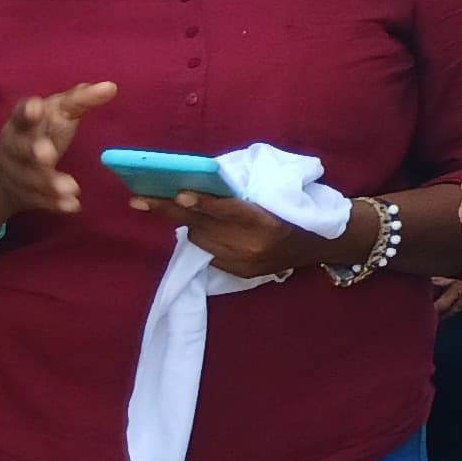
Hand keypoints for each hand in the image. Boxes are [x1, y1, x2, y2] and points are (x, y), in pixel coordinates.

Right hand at [0, 80, 113, 226]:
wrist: (8, 171)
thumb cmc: (42, 132)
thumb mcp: (58, 113)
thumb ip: (80, 100)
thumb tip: (109, 86)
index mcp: (23, 123)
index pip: (22, 115)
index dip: (26, 112)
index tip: (35, 107)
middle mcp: (16, 146)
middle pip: (21, 148)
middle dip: (34, 151)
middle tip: (48, 155)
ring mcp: (18, 172)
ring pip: (31, 177)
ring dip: (50, 183)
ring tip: (72, 188)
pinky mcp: (27, 194)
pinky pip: (40, 200)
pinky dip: (55, 203)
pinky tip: (72, 205)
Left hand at [179, 189, 359, 279]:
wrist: (322, 244)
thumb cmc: (299, 209)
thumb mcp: (277, 196)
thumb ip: (242, 195)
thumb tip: (201, 187)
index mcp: (269, 224)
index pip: (229, 211)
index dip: (203, 202)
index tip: (179, 193)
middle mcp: (254, 247)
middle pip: (204, 226)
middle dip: (170, 211)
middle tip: (139, 199)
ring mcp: (245, 264)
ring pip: (201, 240)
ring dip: (188, 222)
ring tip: (171, 206)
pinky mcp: (239, 273)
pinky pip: (208, 252)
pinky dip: (202, 237)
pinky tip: (199, 226)